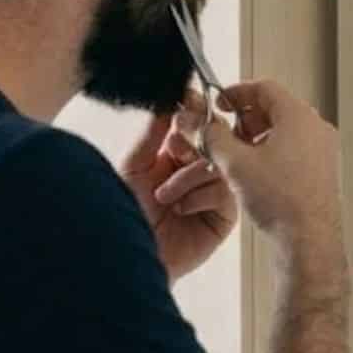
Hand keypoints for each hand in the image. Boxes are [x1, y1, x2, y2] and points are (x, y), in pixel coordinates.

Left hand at [120, 95, 239, 280]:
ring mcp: (213, 192)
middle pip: (215, 138)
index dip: (194, 111)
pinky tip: (181, 209)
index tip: (187, 101)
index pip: (195, 123)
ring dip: (188, 177)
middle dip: (194, 141)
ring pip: (219, 164)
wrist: (130, 255)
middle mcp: (196, 170)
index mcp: (175, 154)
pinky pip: (225, 192)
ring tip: (164, 196)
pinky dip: (201, 196)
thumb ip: (153, 132)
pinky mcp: (225, 215)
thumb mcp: (134, 166)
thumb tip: (166, 98)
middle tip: (175, 150)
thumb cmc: (127, 215)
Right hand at [203, 79, 342, 251]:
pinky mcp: (323, 170)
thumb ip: (215, 137)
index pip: (265, 88)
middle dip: (246, 118)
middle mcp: (316, 129)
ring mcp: (323, 150)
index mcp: (299, 117)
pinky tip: (256, 173)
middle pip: (276, 108)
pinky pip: (295, 150)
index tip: (221, 103)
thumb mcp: (236, 163)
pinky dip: (273, 152)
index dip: (237, 92)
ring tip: (237, 156)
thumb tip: (206, 127)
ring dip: (258, 137)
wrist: (308, 239)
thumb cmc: (283, 203)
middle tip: (226, 132)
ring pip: (285, 131)